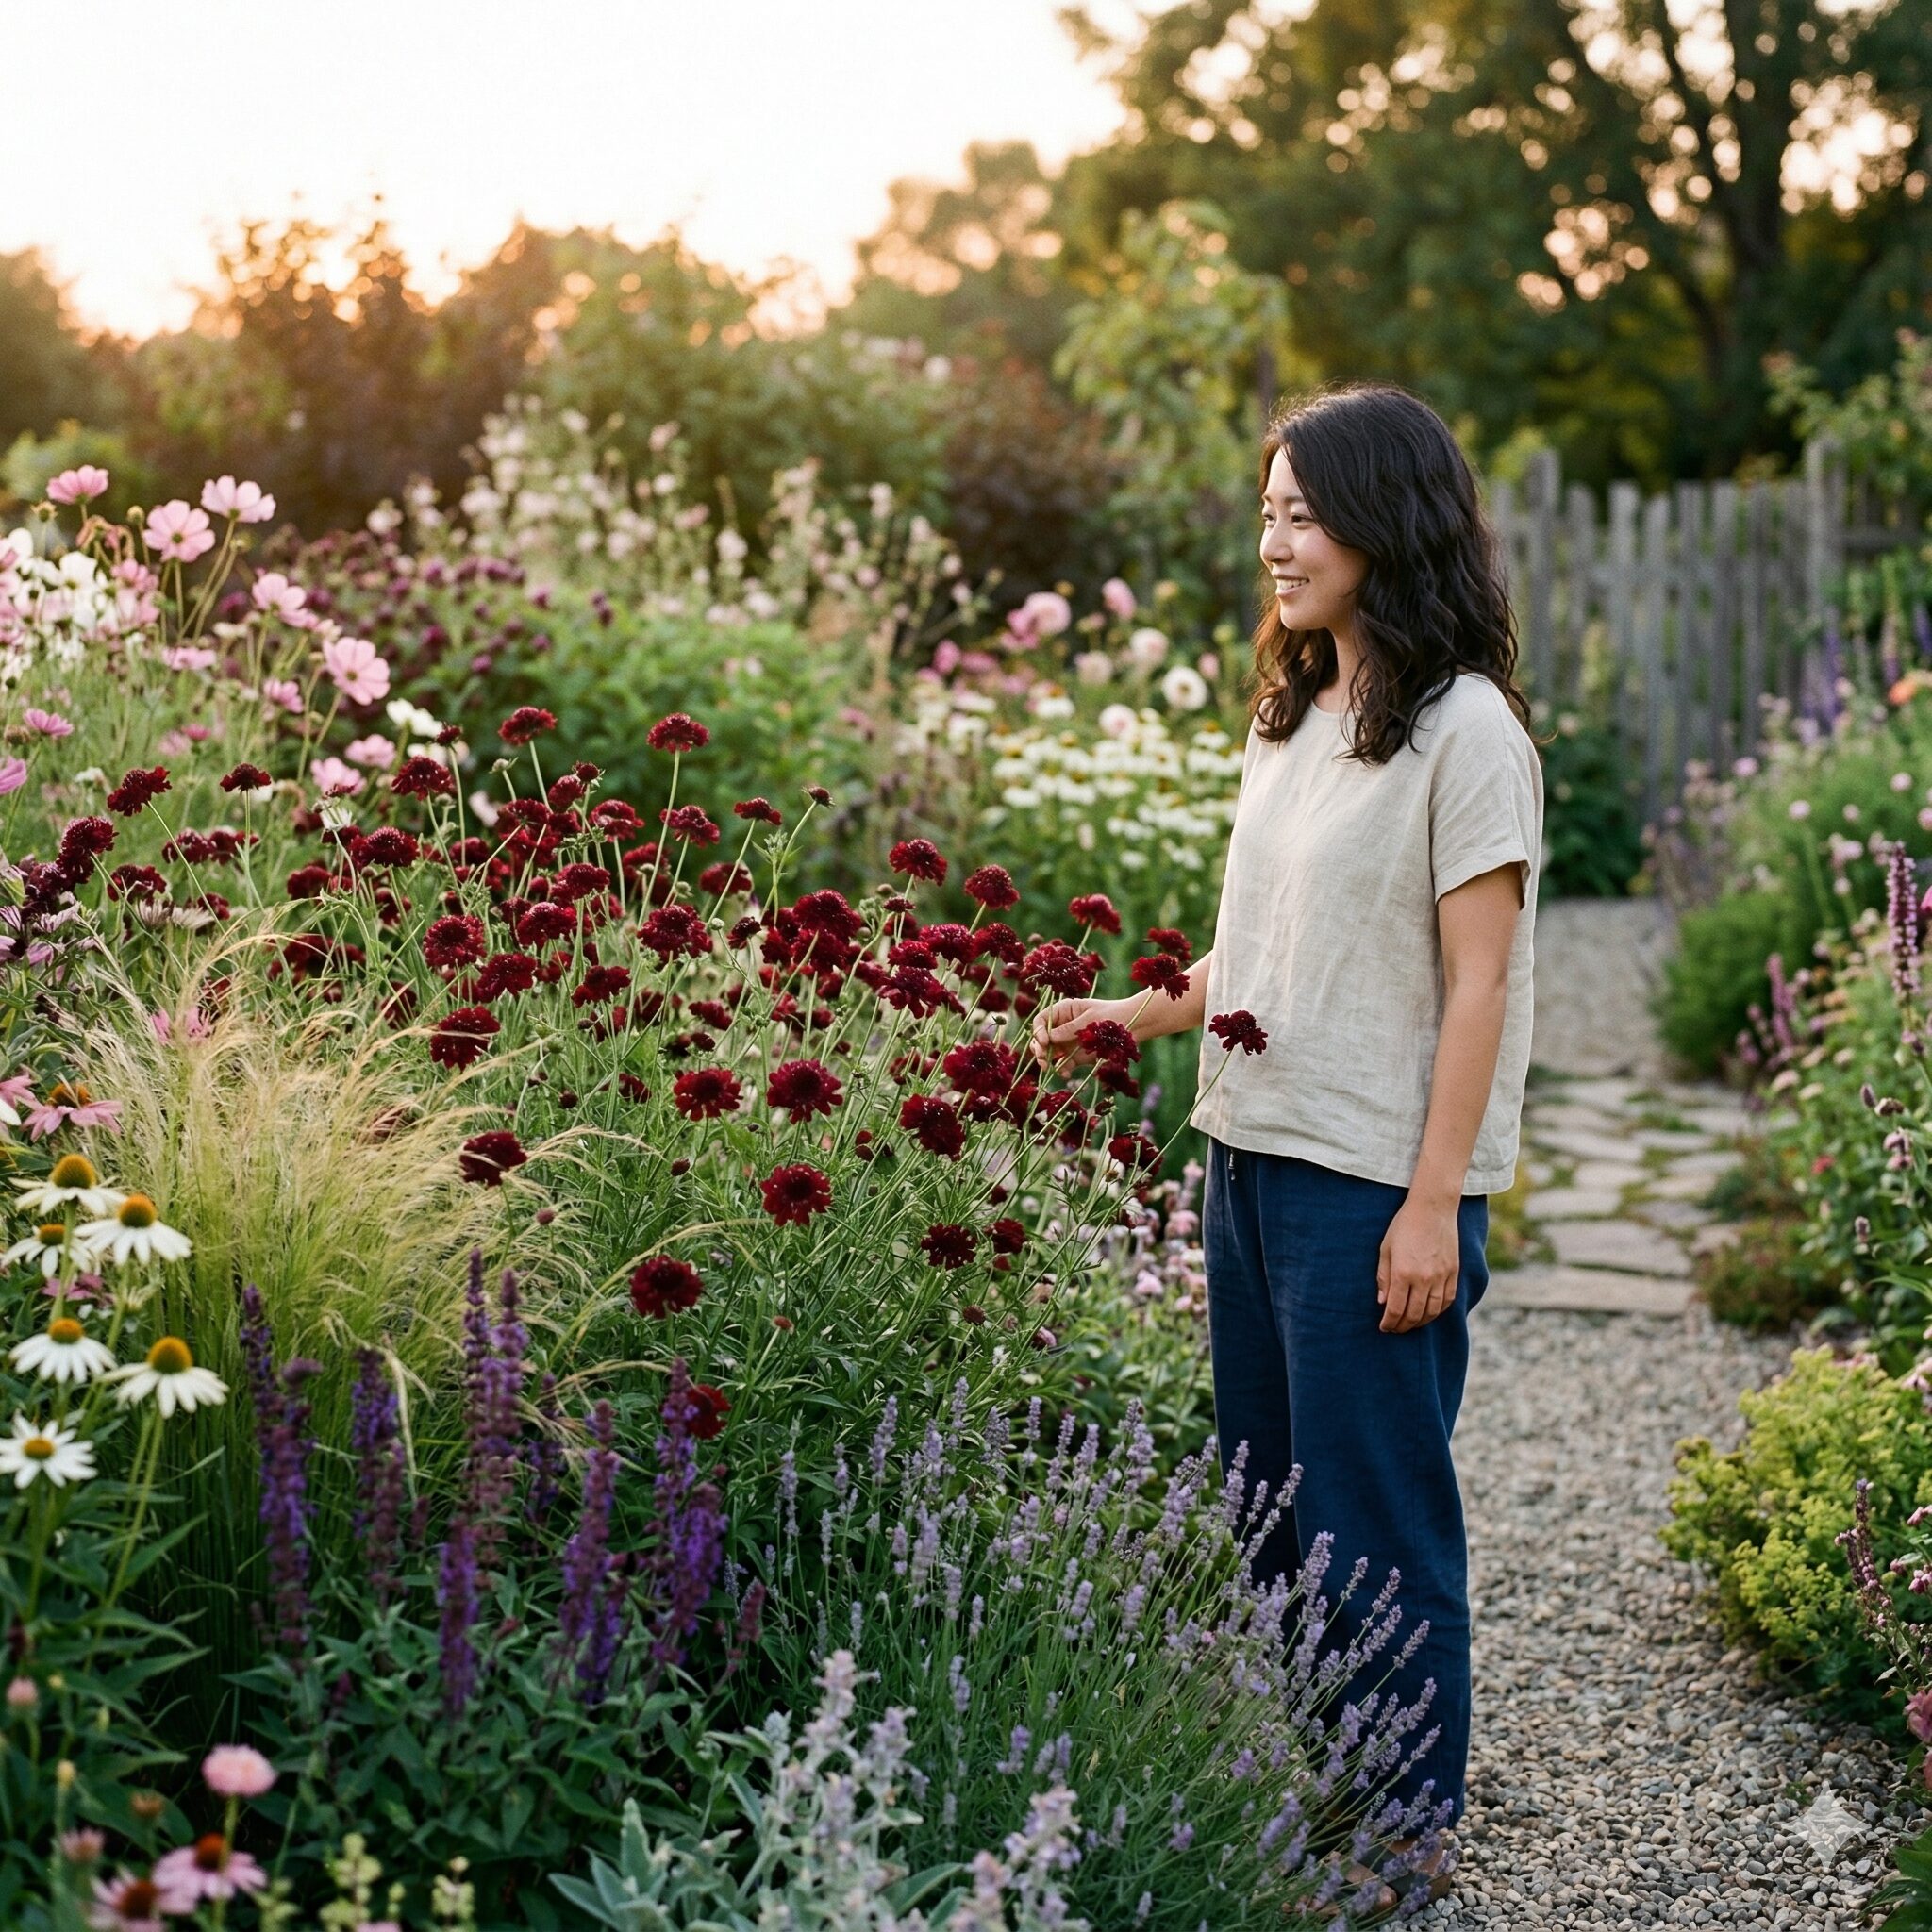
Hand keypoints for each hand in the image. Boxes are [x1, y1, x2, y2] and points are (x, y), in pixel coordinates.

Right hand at [1029, 995, 1138, 1071]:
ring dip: (1046, 1061)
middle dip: (1039, 1048)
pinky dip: (1061, 1070)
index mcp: (1063, 1011)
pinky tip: (1065, 1073)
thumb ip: (1069, 1029)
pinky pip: (1063, 1064)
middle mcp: (1062, 1027)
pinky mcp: (1076, 1056)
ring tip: (1048, 1067)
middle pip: (1041, 1038)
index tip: (1045, 1041)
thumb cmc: (1112, 1016)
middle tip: (1043, 1058)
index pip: (1041, 1020)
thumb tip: (1049, 1038)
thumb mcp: (1090, 1020)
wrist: (1134, 1026)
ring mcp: (1068, 1042)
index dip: (1038, 1031)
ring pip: (1049, 1053)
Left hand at [1377, 1195, 1460, 1333]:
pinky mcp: (1454, 1272)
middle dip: (1403, 1326)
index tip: (1384, 1327)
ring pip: (1433, 1311)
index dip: (1389, 1322)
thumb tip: (1383, 1302)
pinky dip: (1438, 1311)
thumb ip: (1383, 1277)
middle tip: (1395, 1329)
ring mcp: (1441, 1276)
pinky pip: (1448, 1300)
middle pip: (1414, 1314)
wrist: (1433, 1208)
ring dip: (1421, 1322)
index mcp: (1403, 1272)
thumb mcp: (1385, 1249)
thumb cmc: (1404, 1226)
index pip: (1396, 1309)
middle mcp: (1424, 1278)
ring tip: (1411, 1324)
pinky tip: (1430, 1312)